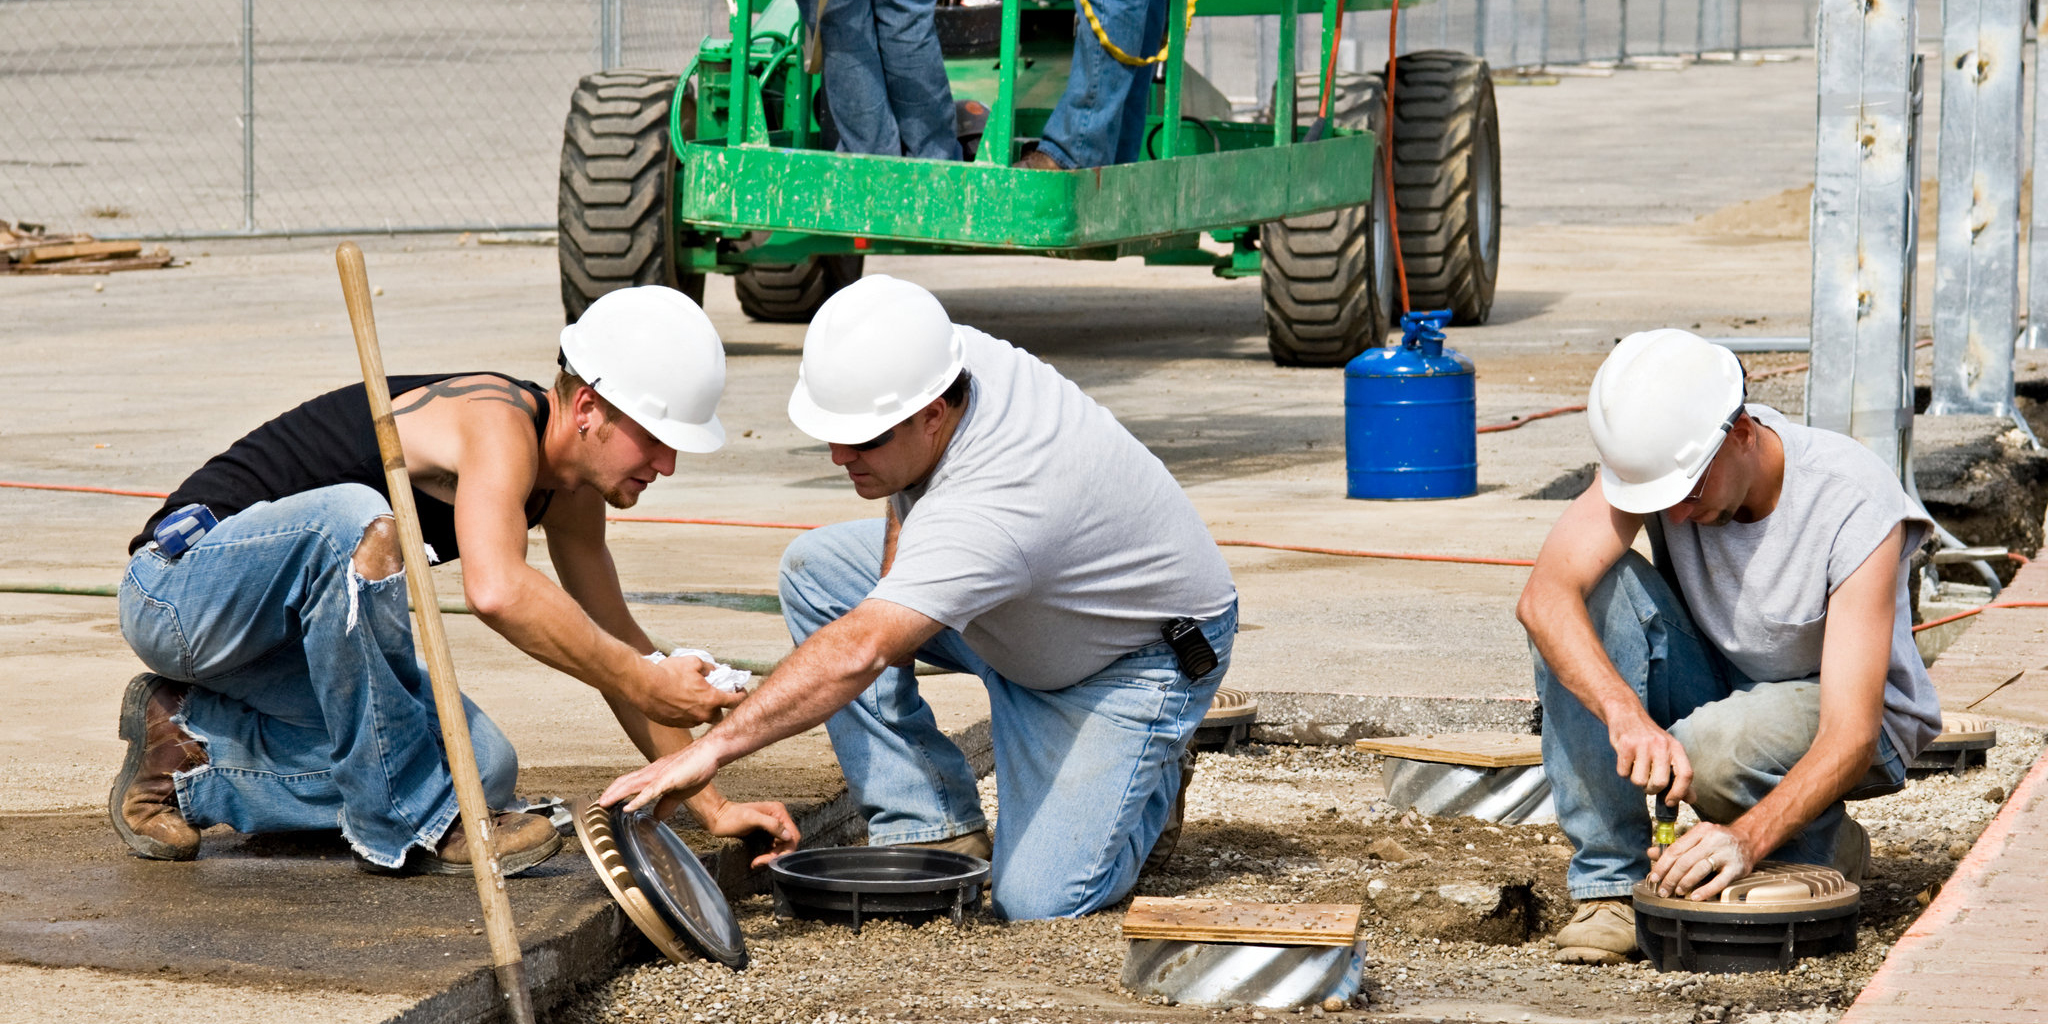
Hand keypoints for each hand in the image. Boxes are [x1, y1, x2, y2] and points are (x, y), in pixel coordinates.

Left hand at [599, 742, 720, 814]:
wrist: (710, 752)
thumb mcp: (680, 792)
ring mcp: (658, 774)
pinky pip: (649, 791)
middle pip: (624, 782)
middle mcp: (652, 772)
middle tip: (596, 806)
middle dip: (609, 794)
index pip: (628, 782)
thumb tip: (658, 816)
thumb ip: (667, 803)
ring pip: (631, 785)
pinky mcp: (668, 779)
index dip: (615, 792)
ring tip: (603, 805)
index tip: (605, 802)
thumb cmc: (697, 768)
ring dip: (616, 795)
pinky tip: (628, 807)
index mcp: (654, 775)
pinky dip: (637, 800)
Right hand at [630, 655, 743, 727]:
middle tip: (714, 695)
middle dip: (718, 706)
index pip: (735, 701)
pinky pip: (687, 720)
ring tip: (692, 697)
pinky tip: (679, 702)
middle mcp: (703, 715)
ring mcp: (689, 722)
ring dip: (701, 710)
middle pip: (719, 714)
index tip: (740, 691)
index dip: (740, 695)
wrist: (644, 686)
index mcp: (712, 699)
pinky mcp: (676, 725)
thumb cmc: (669, 673)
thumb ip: (708, 668)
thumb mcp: (693, 662)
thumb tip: (713, 671)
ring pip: (702, 718)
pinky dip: (687, 713)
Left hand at [699, 799, 801, 867]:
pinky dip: (767, 856)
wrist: (717, 818)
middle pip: (787, 843)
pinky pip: (772, 848)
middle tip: (760, 862)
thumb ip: (772, 825)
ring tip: (756, 862)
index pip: (792, 835)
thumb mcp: (751, 818)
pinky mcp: (765, 834)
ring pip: (780, 847)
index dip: (786, 849)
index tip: (772, 858)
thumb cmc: (732, 817)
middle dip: (777, 855)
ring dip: (771, 857)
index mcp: (778, 812)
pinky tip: (756, 860)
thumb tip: (788, 836)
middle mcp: (778, 818)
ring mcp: (772, 826)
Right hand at [1607, 709, 1692, 803]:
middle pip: (1660, 782)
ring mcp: (1643, 745)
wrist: (1627, 714)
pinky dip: (1624, 772)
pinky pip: (1624, 773)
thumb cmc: (1650, 738)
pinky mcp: (1625, 746)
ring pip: (1639, 781)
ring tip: (1636, 768)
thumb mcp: (1669, 752)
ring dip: (1636, 781)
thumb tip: (1691, 799)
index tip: (1670, 802)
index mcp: (1676, 748)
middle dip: (1652, 790)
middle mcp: (1662, 746)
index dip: (1679, 793)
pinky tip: (1626, 761)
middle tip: (1648, 783)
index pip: (1685, 775)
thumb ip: (1679, 775)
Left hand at [1646, 821, 1753, 900]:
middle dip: (1671, 877)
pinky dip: (1706, 890)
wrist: (1749, 840)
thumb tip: (1651, 853)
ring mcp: (1726, 854)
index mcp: (1701, 831)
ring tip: (1677, 892)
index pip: (1676, 848)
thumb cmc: (1719, 841)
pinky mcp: (1737, 868)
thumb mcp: (1698, 838)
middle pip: (1686, 860)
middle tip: (1663, 890)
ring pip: (1700, 869)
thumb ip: (1676, 847)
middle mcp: (1713, 840)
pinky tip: (1695, 896)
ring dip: (1685, 883)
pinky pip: (1719, 881)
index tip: (1654, 877)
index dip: (1662, 865)